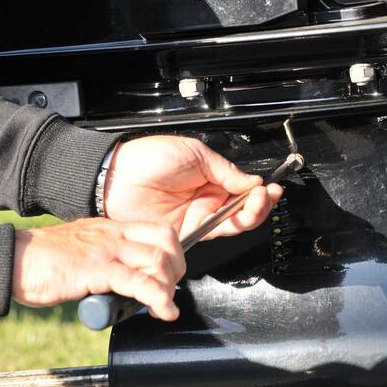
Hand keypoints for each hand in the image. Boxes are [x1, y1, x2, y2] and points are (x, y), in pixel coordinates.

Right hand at [12, 219, 184, 320]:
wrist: (12, 260)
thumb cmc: (45, 260)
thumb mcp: (86, 249)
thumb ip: (109, 258)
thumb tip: (127, 281)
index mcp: (113, 229)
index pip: (160, 231)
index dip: (174, 253)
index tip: (172, 275)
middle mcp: (114, 235)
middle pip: (165, 243)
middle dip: (176, 270)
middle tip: (170, 291)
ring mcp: (106, 250)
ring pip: (156, 261)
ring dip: (168, 287)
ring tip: (164, 306)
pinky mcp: (95, 270)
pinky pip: (137, 282)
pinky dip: (157, 298)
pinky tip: (163, 311)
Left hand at [104, 136, 282, 238]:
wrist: (117, 177)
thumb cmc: (149, 158)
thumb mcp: (195, 153)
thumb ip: (225, 170)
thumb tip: (252, 181)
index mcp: (211, 177)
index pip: (243, 188)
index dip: (259, 190)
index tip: (269, 188)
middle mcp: (206, 199)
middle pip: (242, 208)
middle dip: (259, 204)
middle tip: (264, 198)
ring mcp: (197, 217)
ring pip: (232, 223)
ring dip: (249, 215)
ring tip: (255, 206)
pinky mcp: (186, 233)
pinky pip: (212, 234)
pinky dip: (227, 227)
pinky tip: (234, 218)